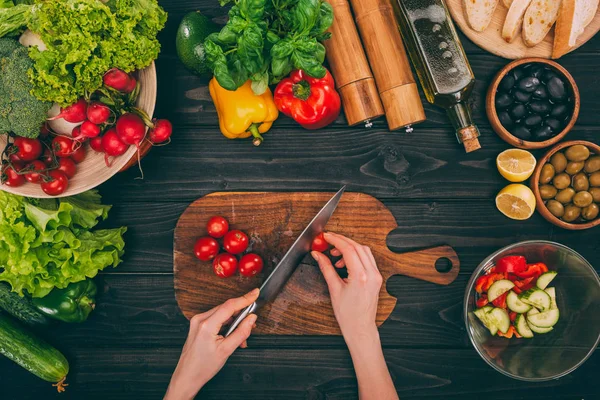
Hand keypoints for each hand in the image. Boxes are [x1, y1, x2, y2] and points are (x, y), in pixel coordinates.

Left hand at [164, 289, 258, 399]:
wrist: (187, 376)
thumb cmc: (203, 367)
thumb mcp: (227, 350)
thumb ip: (241, 332)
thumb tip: (251, 319)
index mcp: (206, 325)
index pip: (229, 306)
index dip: (245, 298)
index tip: (255, 293)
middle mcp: (200, 320)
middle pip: (226, 308)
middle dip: (241, 315)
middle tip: (251, 324)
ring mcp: (198, 321)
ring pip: (223, 314)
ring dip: (234, 322)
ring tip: (241, 338)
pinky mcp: (198, 325)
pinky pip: (217, 319)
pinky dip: (227, 325)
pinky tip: (232, 336)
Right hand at [312, 233, 397, 399]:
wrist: (360, 327)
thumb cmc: (348, 314)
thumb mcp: (334, 289)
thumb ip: (326, 268)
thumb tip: (318, 254)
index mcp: (360, 277)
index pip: (348, 249)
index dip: (335, 240)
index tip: (326, 236)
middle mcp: (371, 274)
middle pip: (357, 247)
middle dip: (342, 241)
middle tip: (328, 241)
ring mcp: (376, 275)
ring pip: (364, 251)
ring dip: (349, 248)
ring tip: (335, 255)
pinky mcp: (377, 278)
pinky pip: (367, 259)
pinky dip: (356, 255)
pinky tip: (344, 262)